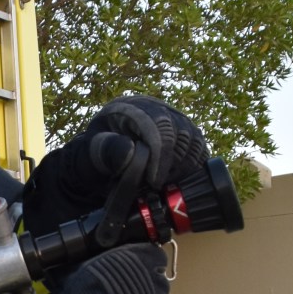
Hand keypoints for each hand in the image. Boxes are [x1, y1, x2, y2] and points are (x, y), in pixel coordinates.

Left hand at [22, 96, 206, 236]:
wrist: (102, 155)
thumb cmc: (96, 152)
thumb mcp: (93, 152)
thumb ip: (108, 151)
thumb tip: (130, 151)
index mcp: (133, 108)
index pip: (158, 125)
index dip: (161, 155)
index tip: (154, 181)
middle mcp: (158, 108)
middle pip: (182, 132)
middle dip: (173, 165)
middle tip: (158, 186)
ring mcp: (174, 119)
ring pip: (194, 140)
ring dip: (184, 167)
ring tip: (164, 183)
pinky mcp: (185, 133)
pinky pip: (199, 148)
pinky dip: (192, 166)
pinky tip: (175, 179)